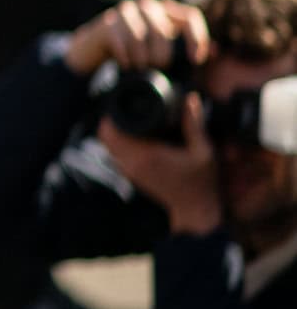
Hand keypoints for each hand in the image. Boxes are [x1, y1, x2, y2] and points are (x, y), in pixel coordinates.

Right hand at [61, 0, 209, 76]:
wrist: (98, 46)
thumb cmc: (138, 49)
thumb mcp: (163, 48)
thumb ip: (187, 49)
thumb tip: (214, 50)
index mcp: (167, 10)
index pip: (190, 17)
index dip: (196, 38)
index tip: (195, 60)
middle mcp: (149, 5)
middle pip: (164, 31)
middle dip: (162, 56)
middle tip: (159, 68)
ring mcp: (127, 10)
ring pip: (141, 36)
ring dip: (142, 58)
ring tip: (140, 68)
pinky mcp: (108, 21)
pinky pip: (121, 41)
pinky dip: (125, 57)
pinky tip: (125, 64)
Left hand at [99, 96, 221, 235]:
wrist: (195, 210)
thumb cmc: (202, 181)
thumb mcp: (203, 151)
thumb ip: (194, 124)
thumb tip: (190, 98)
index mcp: (145, 155)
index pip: (110, 131)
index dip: (111, 114)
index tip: (122, 103)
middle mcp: (132, 163)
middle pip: (105, 137)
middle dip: (112, 121)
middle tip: (126, 109)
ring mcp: (130, 172)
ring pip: (107, 147)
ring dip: (114, 133)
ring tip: (129, 120)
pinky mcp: (132, 176)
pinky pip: (115, 156)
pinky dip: (118, 144)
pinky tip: (134, 136)